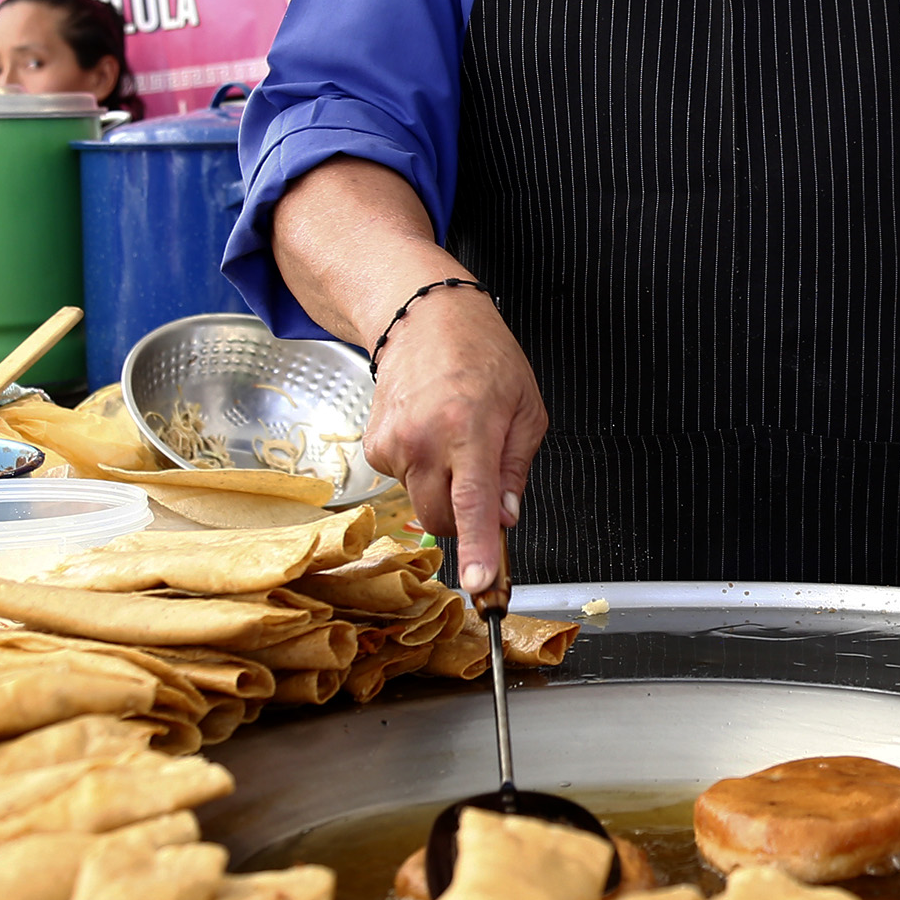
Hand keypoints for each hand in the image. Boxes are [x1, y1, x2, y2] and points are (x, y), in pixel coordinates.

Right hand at [359, 287, 548, 600]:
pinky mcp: (374, 448)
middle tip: (482, 483)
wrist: (424, 317)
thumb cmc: (482, 354)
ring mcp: (394, 445)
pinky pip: (404, 482)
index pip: (474, 503)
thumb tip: (506, 516)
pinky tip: (429, 431)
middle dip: (465, 518)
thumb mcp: (526, 408)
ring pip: (422, 502)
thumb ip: (516, 469)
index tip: (481, 582)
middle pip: (442, 519)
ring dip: (442, 487)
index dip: (479, 547)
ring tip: (454, 437)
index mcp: (471, 429)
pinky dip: (421, 469)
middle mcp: (425, 439)